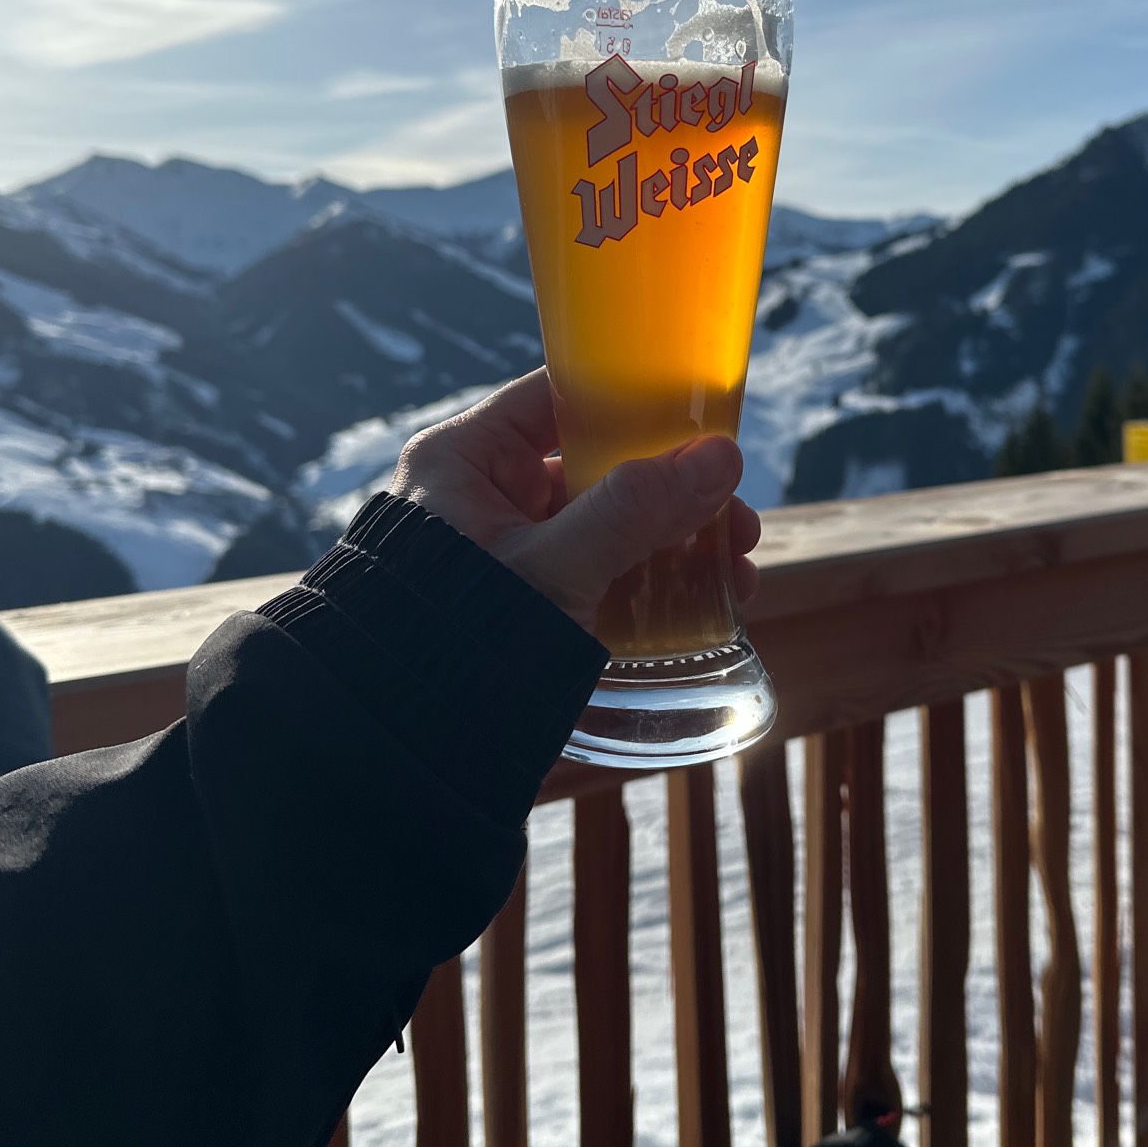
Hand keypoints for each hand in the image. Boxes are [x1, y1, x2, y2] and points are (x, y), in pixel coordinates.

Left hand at [390, 368, 762, 631]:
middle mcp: (484, 493)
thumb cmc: (457, 642)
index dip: (632, 400)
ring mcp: (510, 547)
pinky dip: (654, 579)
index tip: (703, 416)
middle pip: (597, 464)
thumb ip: (633, 510)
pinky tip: (712, 601)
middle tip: (736, 514)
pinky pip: (603, 568)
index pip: (556, 397)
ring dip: (677, 539)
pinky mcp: (531, 596)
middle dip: (674, 488)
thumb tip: (719, 457)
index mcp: (464, 458)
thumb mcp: (552, 569)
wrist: (409, 748)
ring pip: (609, 521)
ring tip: (738, 568)